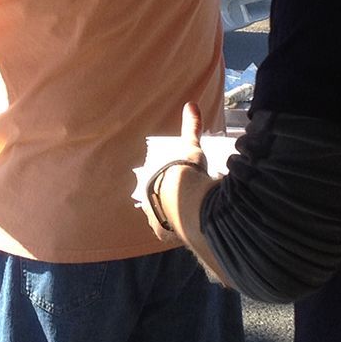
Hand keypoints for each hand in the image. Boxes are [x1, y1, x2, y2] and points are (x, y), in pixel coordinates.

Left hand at [132, 103, 209, 237]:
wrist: (187, 200)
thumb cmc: (185, 173)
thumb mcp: (190, 149)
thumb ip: (191, 129)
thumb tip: (192, 104)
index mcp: (149, 185)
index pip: (155, 186)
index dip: (167, 186)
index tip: (180, 187)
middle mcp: (147, 205)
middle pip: (158, 206)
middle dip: (170, 206)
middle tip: (187, 202)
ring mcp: (154, 223)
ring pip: (164, 222)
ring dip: (175, 220)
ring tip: (192, 216)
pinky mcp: (164, 237)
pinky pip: (172, 235)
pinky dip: (182, 232)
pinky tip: (193, 229)